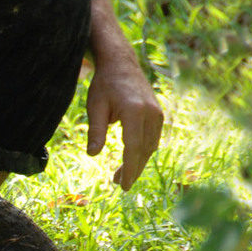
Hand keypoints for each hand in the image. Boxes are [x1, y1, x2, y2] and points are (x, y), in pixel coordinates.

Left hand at [85, 57, 162, 189]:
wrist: (121, 65)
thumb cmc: (105, 85)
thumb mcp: (95, 106)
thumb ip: (95, 131)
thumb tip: (93, 154)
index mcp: (134, 110)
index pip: (133, 147)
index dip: (129, 168)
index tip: (123, 185)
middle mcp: (150, 113)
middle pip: (144, 150)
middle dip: (133, 170)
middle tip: (120, 185)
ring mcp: (157, 114)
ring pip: (150, 147)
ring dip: (138, 163)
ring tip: (120, 176)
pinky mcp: (158, 115)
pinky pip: (153, 139)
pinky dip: (143, 152)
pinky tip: (131, 160)